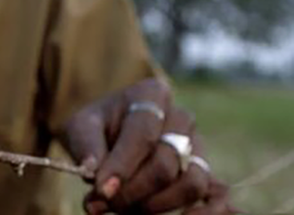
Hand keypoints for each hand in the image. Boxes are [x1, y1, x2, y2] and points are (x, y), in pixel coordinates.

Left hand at [62, 79, 235, 213]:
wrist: (111, 134)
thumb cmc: (96, 128)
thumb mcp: (80, 127)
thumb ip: (85, 146)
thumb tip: (93, 174)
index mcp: (151, 94)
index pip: (142, 134)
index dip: (122, 166)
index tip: (102, 190)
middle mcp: (181, 118)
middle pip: (166, 163)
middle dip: (133, 190)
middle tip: (105, 203)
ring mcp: (198, 146)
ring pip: (192, 183)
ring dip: (157, 205)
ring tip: (124, 210)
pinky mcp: (205, 172)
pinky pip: (216, 196)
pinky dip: (201, 214)